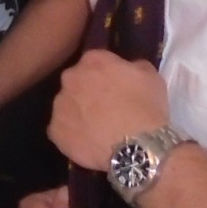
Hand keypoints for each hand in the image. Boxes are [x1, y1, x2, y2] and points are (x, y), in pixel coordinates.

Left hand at [48, 49, 168, 170]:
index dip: (106, 75)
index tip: (115, 87)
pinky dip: (72, 135)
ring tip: (96, 128)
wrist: (137, 147)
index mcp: (93, 60)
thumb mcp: (151, 77)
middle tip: (105, 108)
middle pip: (77, 81)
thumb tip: (127, 68)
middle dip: (87, 91)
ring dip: (78, 112)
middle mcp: (71, 77)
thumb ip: (134, 66)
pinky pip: (61, 130)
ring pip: (67, 105)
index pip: (95, 62)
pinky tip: (87, 142)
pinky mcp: (55, 130)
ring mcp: (60, 104)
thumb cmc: (146, 108)